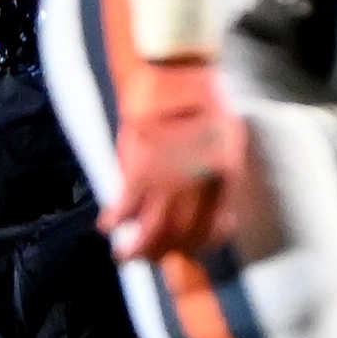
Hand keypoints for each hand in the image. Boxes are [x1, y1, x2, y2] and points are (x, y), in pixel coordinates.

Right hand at [100, 54, 245, 259]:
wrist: (175, 79)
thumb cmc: (204, 101)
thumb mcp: (229, 139)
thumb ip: (220, 171)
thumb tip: (212, 196)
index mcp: (225, 179)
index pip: (217, 229)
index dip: (202, 245)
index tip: (191, 250)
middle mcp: (198, 187)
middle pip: (183, 236)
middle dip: (167, 253)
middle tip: (155, 258)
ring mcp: (168, 182)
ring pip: (153, 231)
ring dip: (138, 249)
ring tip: (126, 256)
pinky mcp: (138, 172)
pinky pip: (125, 208)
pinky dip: (114, 221)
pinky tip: (107, 227)